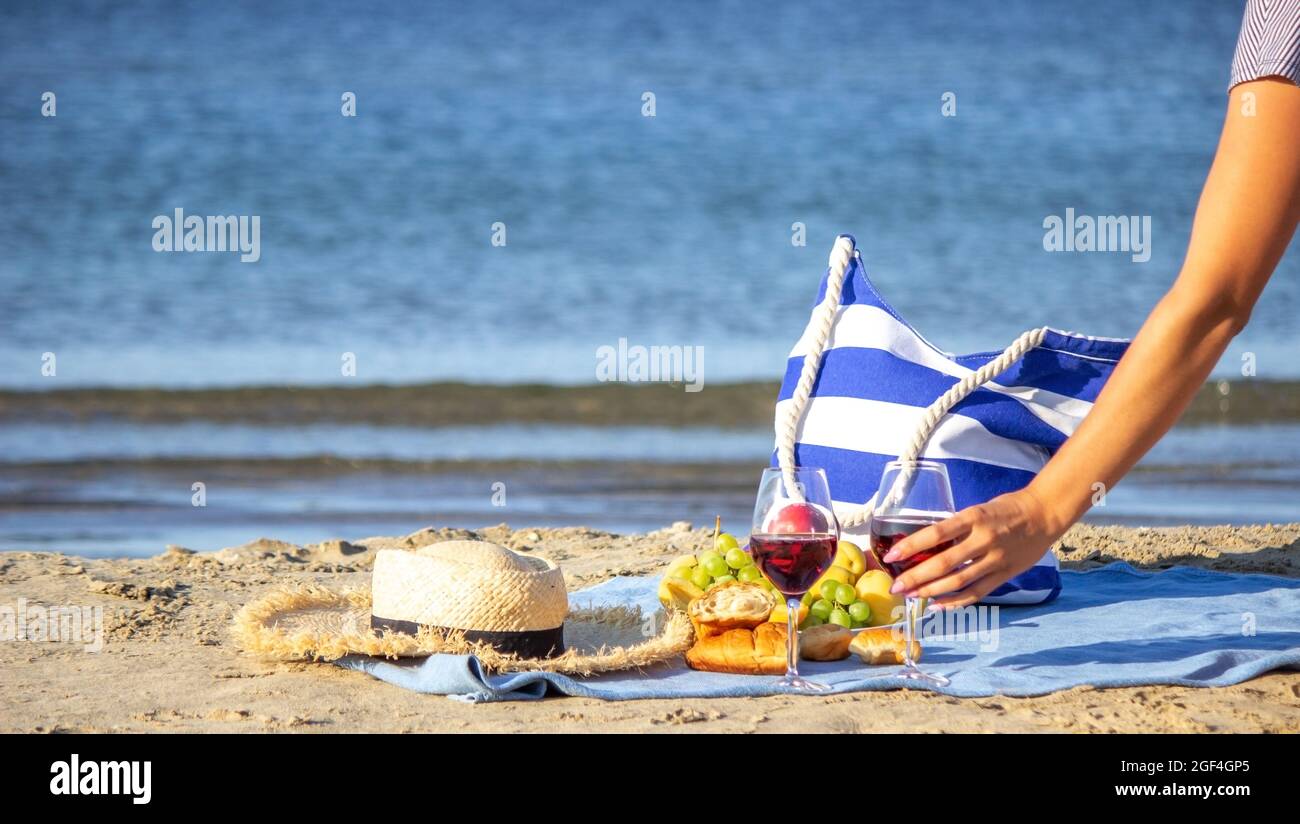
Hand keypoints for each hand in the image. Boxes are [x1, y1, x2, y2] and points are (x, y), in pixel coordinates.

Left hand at [883, 488, 1067, 608]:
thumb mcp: (978, 510)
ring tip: (911, 596)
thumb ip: (957, 528)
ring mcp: (996, 559)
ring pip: (958, 581)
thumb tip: (927, 545)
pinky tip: (938, 606)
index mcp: (974, 517)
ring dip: (931, 591)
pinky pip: (977, 592)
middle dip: (916, 577)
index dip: (911, 546)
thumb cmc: (1007, 508)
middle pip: (944, 563)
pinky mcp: (1005, 574)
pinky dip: (956, 601)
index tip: (891, 557)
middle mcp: (984, 539)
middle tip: (895, 586)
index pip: (936, 534)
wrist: (1045, 514)